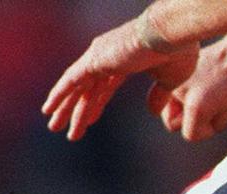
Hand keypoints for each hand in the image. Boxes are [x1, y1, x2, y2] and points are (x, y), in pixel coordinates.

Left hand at [43, 17, 197, 140]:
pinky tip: (49, 108)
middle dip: (76, 108)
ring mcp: (99, 57)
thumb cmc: (178, 52)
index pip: (105, 86)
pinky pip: (71, 80)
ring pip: (77, 87)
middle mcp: (108, 56)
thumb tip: (154, 111)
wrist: (172, 34)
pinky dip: (59, 94)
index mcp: (125, 61)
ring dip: (65, 108)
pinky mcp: (95, 60)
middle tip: (62, 126)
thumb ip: (159, 95)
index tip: (89, 120)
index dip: (96, 104)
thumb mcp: (170, 81)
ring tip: (54, 126)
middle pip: (86, 88)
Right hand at [147, 37, 226, 141]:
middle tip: (216, 102)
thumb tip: (202, 134)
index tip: (194, 107)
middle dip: (211, 120)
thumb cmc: (224, 80)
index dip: (185, 122)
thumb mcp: (197, 110)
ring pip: (215, 122)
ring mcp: (207, 90)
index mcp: (172, 88)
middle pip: (197, 125)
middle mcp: (186, 88)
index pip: (172, 123)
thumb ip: (191, 131)